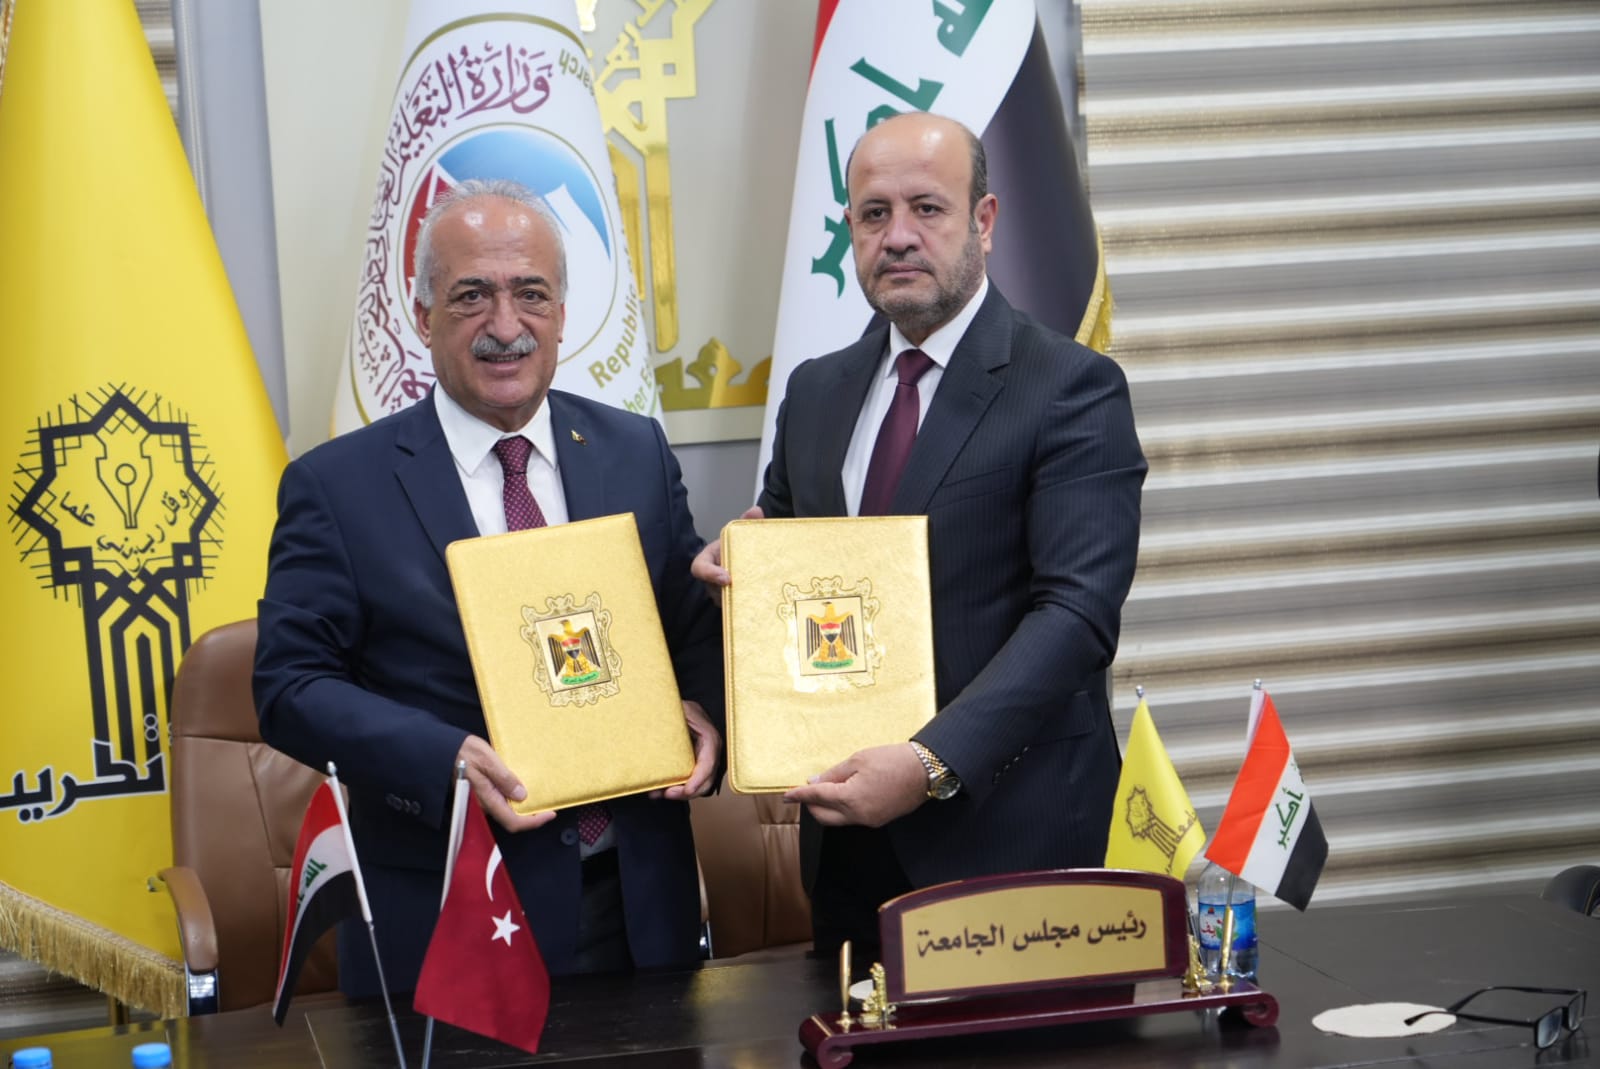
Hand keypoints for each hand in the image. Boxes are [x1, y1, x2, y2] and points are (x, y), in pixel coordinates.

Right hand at [456, 735, 556, 832]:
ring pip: (508, 810)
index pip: (513, 821)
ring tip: (539, 796)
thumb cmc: (464, 752)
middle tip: (548, 805)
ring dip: (524, 807)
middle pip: (512, 819)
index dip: (533, 822)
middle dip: (531, 816)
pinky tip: (522, 787)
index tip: (549, 814)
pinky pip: (503, 800)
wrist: (447, 749)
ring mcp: (484, 799)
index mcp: (488, 798)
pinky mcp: (484, 792)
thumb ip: (504, 779)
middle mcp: (486, 803)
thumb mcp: (488, 760)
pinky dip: (516, 798)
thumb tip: (522, 795)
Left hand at [659, 700, 720, 799]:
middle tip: (666, 794)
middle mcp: (709, 748)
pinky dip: (677, 787)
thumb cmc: (674, 704)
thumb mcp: (674, 708)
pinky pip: (690, 778)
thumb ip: (669, 719)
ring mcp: (702, 755)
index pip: (709, 761)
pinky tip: (659, 788)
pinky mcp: (693, 760)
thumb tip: (653, 731)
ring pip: (699, 783)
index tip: (687, 790)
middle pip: (707, 778)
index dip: (699, 778)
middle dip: (687, 791)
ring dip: (680, 792)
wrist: (670, 703)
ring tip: (657, 793)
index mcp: (708, 735)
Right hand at [690, 505, 762, 605]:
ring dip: (739, 600)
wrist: (745, 558)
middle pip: (713, 590)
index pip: (699, 568)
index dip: (710, 574)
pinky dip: (746, 607)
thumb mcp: (739, 532)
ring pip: (725, 602)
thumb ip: (746, 522)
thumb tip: (756, 510)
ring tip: (758, 597)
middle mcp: (710, 579)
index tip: (727, 578)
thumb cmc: (737, 546)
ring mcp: (718, 593)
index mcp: (708, 559)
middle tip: (748, 590)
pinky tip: (762, 604)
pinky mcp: (730, 604)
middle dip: (729, 592)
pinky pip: (734, 610)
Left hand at [783, 743, 926, 827]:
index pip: (816, 798)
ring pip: (838, 819)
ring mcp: (869, 820)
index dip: (799, 795)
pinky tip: (846, 793)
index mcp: (851, 798)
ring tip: (828, 789)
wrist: (925, 771)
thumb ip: (834, 773)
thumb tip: (815, 782)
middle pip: (823, 816)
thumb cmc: (893, 760)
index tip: (786, 795)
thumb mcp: (859, 759)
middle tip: (807, 790)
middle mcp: (858, 815)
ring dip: (827, 807)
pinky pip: (852, 818)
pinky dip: (843, 808)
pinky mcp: (878, 820)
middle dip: (811, 805)